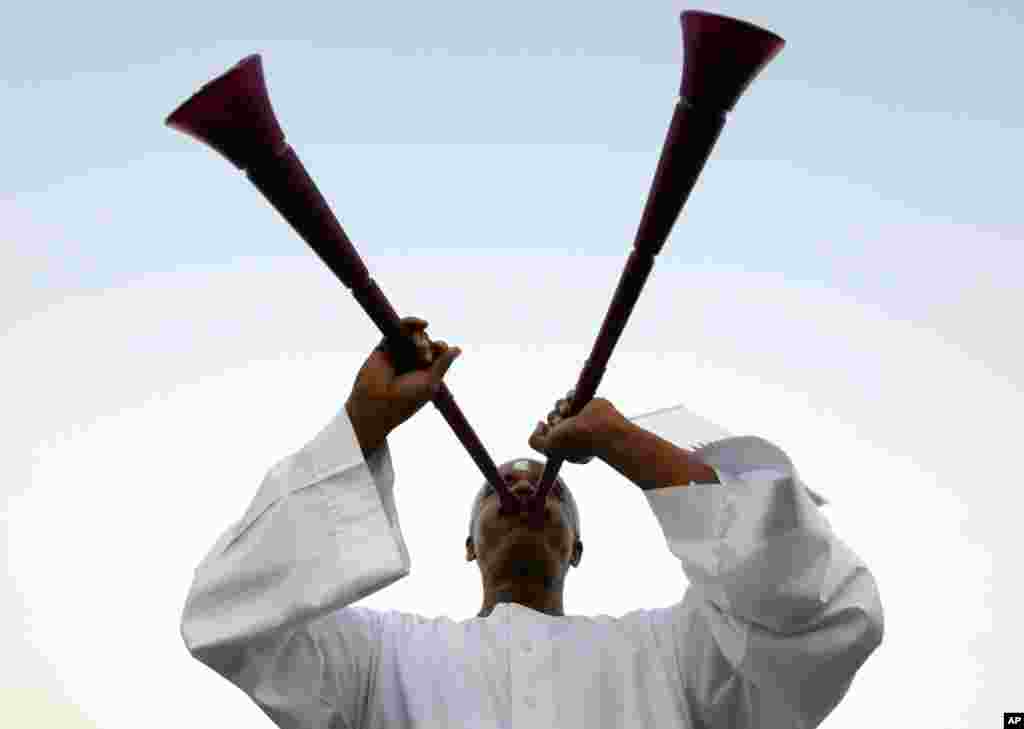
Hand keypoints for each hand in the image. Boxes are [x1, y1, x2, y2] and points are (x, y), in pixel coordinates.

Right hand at [346, 317, 461, 451]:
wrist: (376, 402)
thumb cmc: (406, 398)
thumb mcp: (430, 382)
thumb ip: (443, 363)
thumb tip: (458, 348)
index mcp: (425, 372)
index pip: (438, 352)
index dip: (440, 347)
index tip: (440, 349)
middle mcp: (412, 362)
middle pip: (428, 342)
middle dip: (428, 345)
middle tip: (423, 358)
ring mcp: (399, 353)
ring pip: (416, 335)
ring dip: (420, 338)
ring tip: (418, 348)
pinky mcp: (386, 345)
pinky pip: (400, 328)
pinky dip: (411, 322)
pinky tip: (423, 323)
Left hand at [528, 390, 628, 464]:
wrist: (601, 428)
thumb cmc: (577, 441)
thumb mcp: (549, 447)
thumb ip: (535, 441)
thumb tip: (540, 424)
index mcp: (566, 444)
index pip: (548, 433)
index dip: (547, 430)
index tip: (552, 431)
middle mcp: (573, 431)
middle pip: (552, 417)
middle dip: (554, 417)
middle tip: (562, 422)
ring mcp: (580, 417)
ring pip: (559, 405)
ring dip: (560, 406)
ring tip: (568, 412)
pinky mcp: (586, 403)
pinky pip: (570, 395)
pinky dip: (570, 396)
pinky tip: (576, 403)